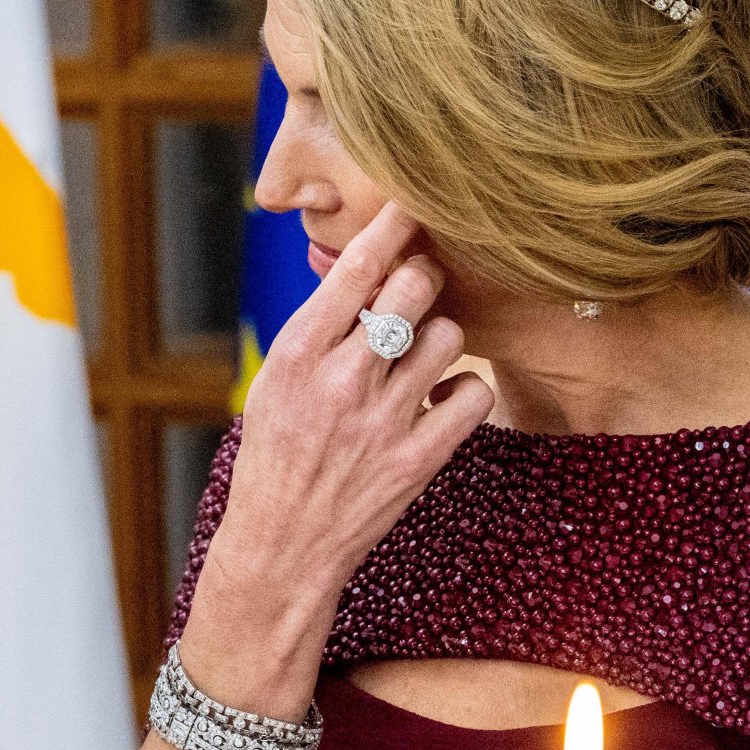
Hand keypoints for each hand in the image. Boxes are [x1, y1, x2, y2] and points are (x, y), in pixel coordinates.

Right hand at [215, 199, 493, 607]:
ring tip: (421, 362)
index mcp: (297, 352)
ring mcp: (383, 420)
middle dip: (424, 279)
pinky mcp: (419, 458)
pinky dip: (464, 391)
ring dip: (442, 339)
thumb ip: (321, 327)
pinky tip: (440, 401)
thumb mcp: (277, 381)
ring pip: (449, 336)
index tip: (413, 205)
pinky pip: (473, 393)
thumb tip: (367, 266)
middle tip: (420, 292)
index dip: (393, 225)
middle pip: (415, 287)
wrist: (283, 544)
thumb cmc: (278, 454)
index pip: (357, 266)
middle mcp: (342, 379)